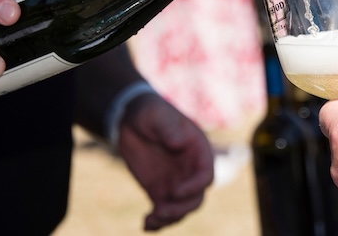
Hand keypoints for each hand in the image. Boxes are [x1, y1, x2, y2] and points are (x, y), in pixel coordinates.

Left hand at [117, 92, 213, 230]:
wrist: (131, 120)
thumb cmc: (150, 113)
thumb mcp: (157, 116)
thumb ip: (168, 128)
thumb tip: (178, 143)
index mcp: (197, 150)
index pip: (206, 175)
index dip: (194, 187)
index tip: (175, 192)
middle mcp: (190, 169)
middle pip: (196, 198)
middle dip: (182, 208)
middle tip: (161, 211)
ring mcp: (176, 182)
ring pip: (181, 209)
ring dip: (169, 218)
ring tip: (151, 219)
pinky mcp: (160, 190)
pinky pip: (164, 210)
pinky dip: (157, 222)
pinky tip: (146, 224)